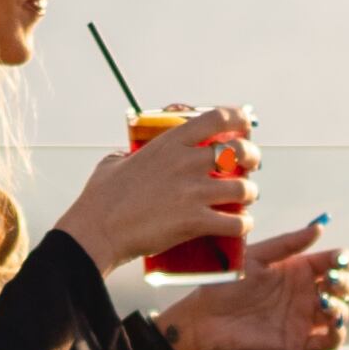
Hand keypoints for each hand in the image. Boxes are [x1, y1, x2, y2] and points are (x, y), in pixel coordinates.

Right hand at [58, 103, 254, 270]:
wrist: (96, 231)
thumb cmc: (100, 199)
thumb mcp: (114, 162)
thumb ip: (129, 155)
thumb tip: (130, 157)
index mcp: (170, 143)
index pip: (217, 118)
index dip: (238, 118)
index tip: (244, 124)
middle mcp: (187, 162)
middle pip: (239, 152)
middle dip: (252, 158)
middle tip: (250, 166)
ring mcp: (193, 192)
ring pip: (244, 188)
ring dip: (250, 194)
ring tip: (246, 199)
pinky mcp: (195, 221)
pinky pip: (236, 222)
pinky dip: (243, 225)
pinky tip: (241, 225)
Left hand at [159, 216, 348, 349]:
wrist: (205, 318)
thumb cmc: (226, 284)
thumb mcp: (256, 257)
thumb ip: (287, 244)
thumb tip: (319, 227)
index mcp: (298, 269)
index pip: (333, 262)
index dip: (343, 259)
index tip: (340, 259)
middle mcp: (306, 293)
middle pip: (342, 286)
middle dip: (345, 283)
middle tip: (332, 282)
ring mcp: (304, 318)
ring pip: (339, 313)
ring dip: (341, 308)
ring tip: (326, 304)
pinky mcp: (298, 342)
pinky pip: (329, 341)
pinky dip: (337, 334)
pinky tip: (332, 325)